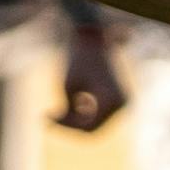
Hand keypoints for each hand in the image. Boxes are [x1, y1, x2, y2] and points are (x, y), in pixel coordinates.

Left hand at [52, 16, 130, 134]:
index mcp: (111, 100)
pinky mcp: (119, 100)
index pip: (87, 127)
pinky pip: (100, 116)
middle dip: (70, 126)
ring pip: (96, 124)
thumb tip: (63, 128)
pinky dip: (85, 114)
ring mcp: (124, 102)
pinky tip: (75, 102)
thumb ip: (67, 111)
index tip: (45, 118)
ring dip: (77, 121)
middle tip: (47, 119)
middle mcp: (123, 104)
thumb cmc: (78, 60)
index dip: (65, 127)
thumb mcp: (67, 87)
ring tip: (58, 108)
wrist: (93, 40)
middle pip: (92, 129)